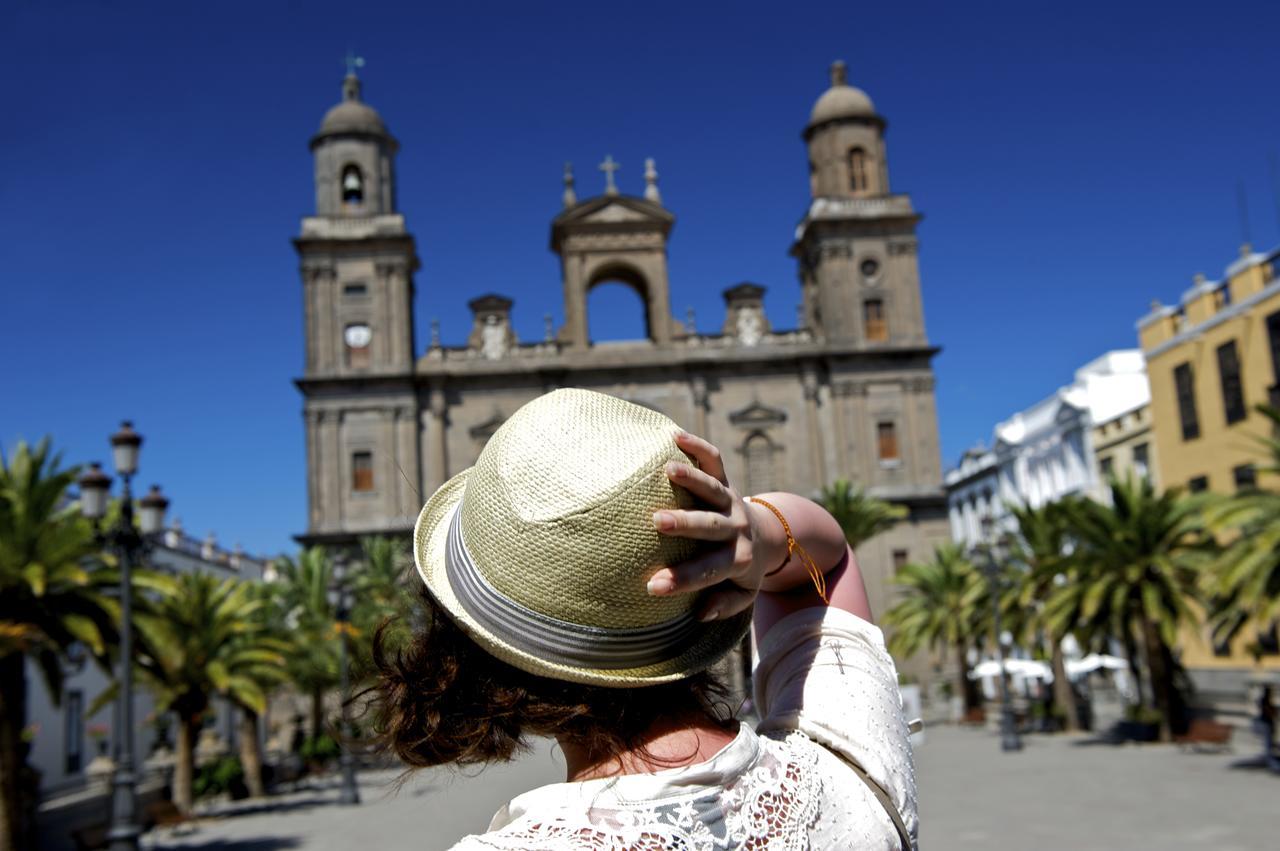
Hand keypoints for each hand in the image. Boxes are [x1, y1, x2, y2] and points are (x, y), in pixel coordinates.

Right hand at [646, 431, 780, 619]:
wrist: (770, 537)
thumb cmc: (744, 570)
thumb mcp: (743, 595)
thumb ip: (725, 605)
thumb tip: (700, 613)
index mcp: (739, 559)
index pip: (709, 571)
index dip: (681, 580)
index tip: (651, 586)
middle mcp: (736, 528)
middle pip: (711, 527)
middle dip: (685, 524)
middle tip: (657, 523)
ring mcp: (731, 501)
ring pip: (714, 489)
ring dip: (692, 479)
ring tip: (666, 470)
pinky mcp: (727, 481)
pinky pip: (715, 461)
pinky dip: (698, 446)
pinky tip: (674, 435)